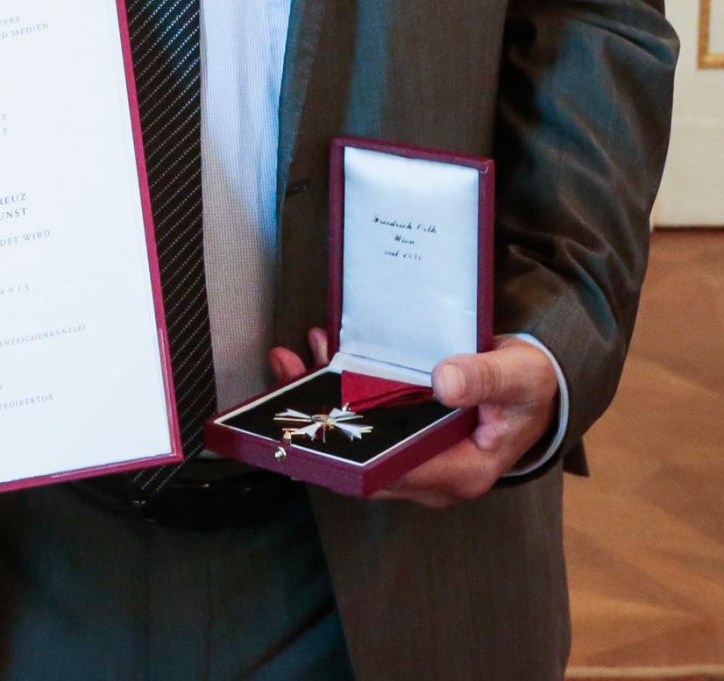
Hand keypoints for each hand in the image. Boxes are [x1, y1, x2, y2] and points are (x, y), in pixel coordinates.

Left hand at [265, 331, 558, 508]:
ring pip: (357, 436)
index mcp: (461, 471)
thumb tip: (443, 383)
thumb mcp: (517, 378)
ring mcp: (417, 454)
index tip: (314, 419)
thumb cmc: (531, 385)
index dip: (351, 451)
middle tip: (289, 373)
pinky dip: (340, 387)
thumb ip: (483, 379)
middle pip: (364, 458)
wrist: (538, 382)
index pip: (393, 473)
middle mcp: (432, 472)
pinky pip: (366, 418)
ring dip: (323, 398)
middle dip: (321, 420)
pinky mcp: (407, 432)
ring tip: (292, 358)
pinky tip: (322, 353)